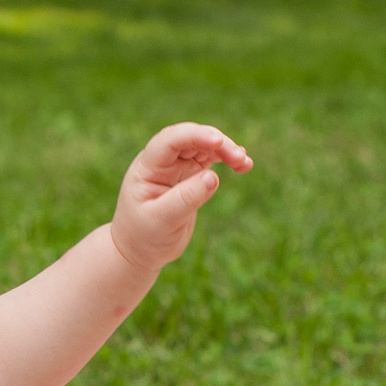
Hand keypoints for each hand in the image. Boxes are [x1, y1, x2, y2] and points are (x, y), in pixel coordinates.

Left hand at [109, 122, 252, 270]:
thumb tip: (213, 177)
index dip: (194, 136)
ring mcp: (177, 166)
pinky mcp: (190, 176)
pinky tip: (243, 164)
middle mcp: (162, 161)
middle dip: (217, 143)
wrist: (139, 249)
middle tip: (240, 159)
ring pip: (204, 146)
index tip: (218, 142)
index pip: (170, 141)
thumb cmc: (144, 236)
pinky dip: (227, 159)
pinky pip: (211, 159)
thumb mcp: (161, 221)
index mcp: (147, 167)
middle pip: (192, 139)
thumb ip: (185, 199)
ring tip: (245, 164)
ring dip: (226, 150)